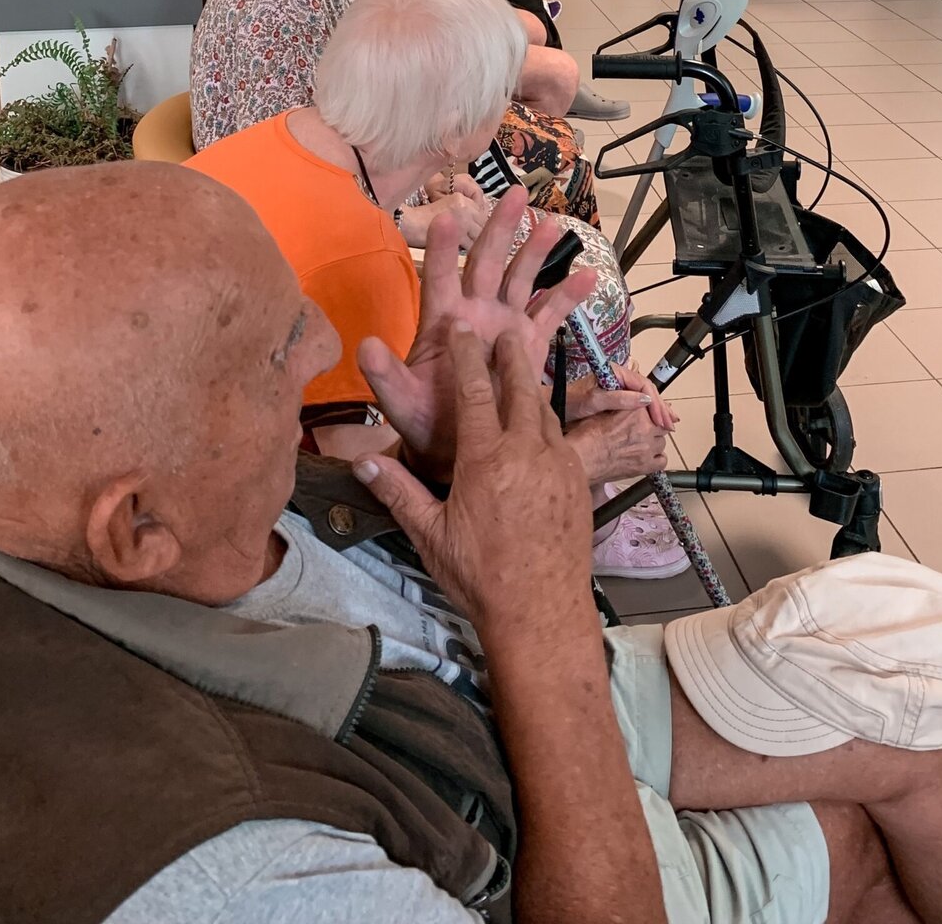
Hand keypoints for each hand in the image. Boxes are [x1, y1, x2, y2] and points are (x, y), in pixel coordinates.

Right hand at [354, 326, 592, 637]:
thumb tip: (363, 463)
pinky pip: (562, 438)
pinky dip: (548, 421)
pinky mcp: (578, 481)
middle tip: (505, 333)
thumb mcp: (431, 536)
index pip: (475, 393)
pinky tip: (541, 424)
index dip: (467, 357)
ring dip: (531, 386)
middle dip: (511, 356)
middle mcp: (526, 452)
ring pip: (544, 411)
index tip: (463, 330)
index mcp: (486, 459)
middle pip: (521, 388)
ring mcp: (558, 464)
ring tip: (521, 370)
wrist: (541, 611)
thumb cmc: (481, 576)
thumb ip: (399, 493)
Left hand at [357, 188, 595, 480]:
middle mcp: (473, 314)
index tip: (446, 216)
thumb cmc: (424, 424)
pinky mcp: (527, 343)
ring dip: (535, 251)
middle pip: (487, 262)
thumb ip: (385, 376)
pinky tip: (588, 276)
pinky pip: (549, 313)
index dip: (444, 250)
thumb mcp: (401, 403)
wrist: (456, 450)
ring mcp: (502, 325)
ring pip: (520, 278)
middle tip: (514, 194)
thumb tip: (365, 346)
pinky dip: (567, 295)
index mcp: (442, 322)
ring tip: (554, 225)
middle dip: (500, 227)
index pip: (440, 278)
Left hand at [565, 361, 677, 432]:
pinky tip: (656, 421)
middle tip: (670, 424)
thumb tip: (644, 400)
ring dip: (657, 410)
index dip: (655, 403)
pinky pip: (637, 402)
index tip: (661, 419)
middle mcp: (619, 376)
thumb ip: (618, 399)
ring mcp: (618, 386)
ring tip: (669, 424)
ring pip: (644, 396)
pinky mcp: (617, 396)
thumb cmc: (570, 402)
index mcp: (615, 372)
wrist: (555, 406)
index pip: (643, 385)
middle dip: (660, 407)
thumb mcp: (594, 401)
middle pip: (647, 390)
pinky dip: (648, 412)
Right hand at [565, 407, 668, 486]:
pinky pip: (662, 461)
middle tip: (638, 431)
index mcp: (636, 410)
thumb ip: (622, 404)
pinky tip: (646, 457)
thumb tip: (632, 400)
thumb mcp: (602, 409)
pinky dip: (656, 458)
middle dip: (652, 427)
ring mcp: (648, 448)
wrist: (582, 459)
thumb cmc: (586, 435)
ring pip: (661, 442)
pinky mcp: (646, 466)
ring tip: (639, 444)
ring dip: (653, 442)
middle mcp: (646, 428)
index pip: (652, 407)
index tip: (643, 415)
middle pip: (660, 425)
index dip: (647, 412)